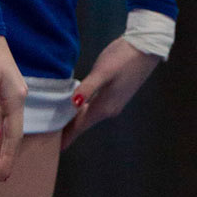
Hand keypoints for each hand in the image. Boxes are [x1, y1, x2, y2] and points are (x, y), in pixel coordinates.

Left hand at [0, 36, 25, 180]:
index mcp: (16, 98)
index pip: (13, 135)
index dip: (8, 156)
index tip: (2, 176)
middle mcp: (17, 98)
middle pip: (14, 134)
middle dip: (7, 157)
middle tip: (1, 177)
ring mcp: (11, 95)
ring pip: (9, 128)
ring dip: (3, 148)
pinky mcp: (2, 92)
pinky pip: (4, 120)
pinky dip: (0, 134)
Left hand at [60, 34, 160, 149]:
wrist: (146, 48)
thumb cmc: (124, 58)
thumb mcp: (103, 71)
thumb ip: (88, 87)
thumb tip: (73, 103)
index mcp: (105, 106)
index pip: (81, 126)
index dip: (67, 136)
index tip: (54, 149)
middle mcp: (109, 109)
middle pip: (84, 122)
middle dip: (68, 130)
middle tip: (50, 134)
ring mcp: (114, 102)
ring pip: (89, 115)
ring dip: (75, 119)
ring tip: (59, 122)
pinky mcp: (116, 93)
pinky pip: (94, 107)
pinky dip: (83, 110)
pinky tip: (76, 106)